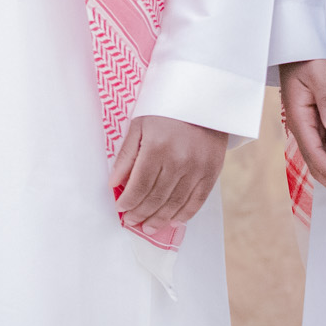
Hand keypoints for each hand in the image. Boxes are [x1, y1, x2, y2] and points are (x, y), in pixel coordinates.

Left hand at [106, 116, 226, 237]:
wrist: (203, 97)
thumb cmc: (166, 109)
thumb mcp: (140, 124)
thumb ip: (126, 156)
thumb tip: (114, 184)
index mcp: (157, 147)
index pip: (140, 185)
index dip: (129, 202)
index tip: (121, 209)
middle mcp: (179, 160)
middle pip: (156, 198)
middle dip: (141, 214)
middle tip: (132, 222)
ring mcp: (197, 168)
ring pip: (176, 204)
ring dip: (160, 220)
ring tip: (148, 227)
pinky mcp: (212, 171)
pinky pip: (197, 201)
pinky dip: (184, 214)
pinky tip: (173, 221)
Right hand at [280, 58, 325, 201]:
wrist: (295, 46)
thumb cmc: (307, 57)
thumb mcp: (319, 73)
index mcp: (299, 118)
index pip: (315, 154)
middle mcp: (301, 126)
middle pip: (316, 163)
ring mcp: (307, 125)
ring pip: (320, 158)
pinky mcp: (314, 121)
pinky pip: (324, 147)